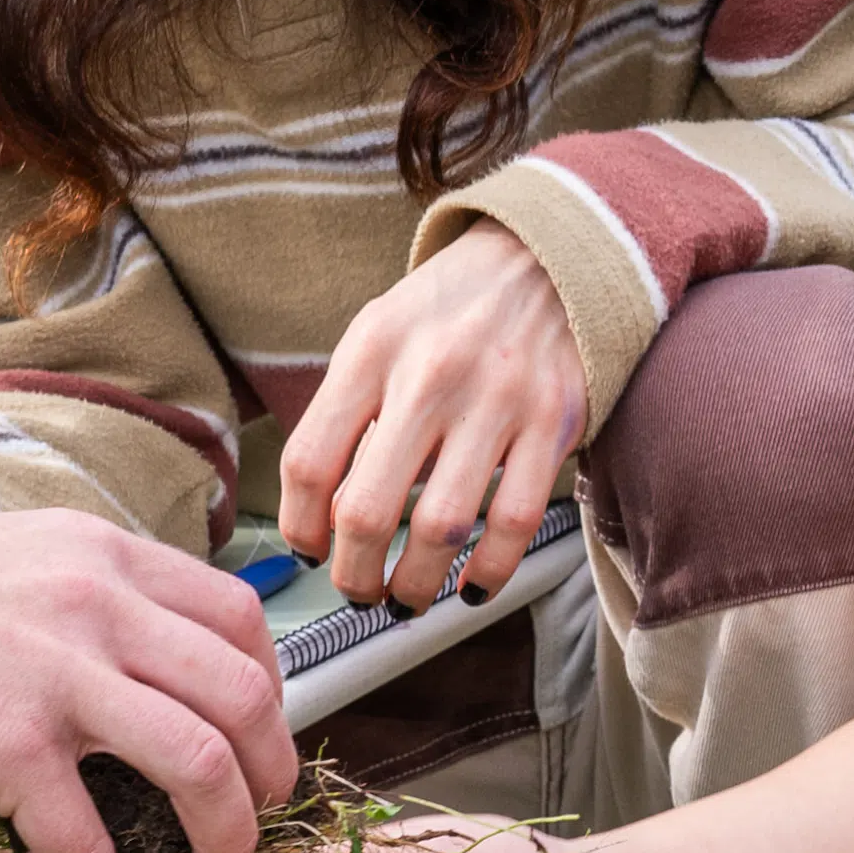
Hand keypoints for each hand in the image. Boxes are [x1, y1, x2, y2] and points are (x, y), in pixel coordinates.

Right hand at [0, 505, 289, 852]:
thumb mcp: (17, 556)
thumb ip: (90, 594)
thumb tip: (144, 664)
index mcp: (107, 558)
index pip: (241, 619)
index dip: (271, 694)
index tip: (254, 744)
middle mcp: (101, 606)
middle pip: (246, 698)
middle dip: (271, 780)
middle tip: (255, 826)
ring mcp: (60, 675)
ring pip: (203, 768)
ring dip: (222, 838)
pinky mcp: (10, 745)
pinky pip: (88, 839)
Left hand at [280, 226, 589, 607]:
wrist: (545, 256)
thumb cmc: (446, 312)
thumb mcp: (377, 335)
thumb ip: (345, 414)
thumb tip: (320, 520)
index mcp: (372, 350)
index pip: (310, 463)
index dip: (300, 528)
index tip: (310, 553)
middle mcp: (431, 374)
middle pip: (368, 509)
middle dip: (354, 575)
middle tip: (357, 591)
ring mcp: (497, 400)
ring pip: (442, 527)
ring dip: (416, 584)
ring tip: (406, 597)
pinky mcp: (553, 422)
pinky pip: (515, 521)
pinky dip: (490, 571)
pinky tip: (470, 585)